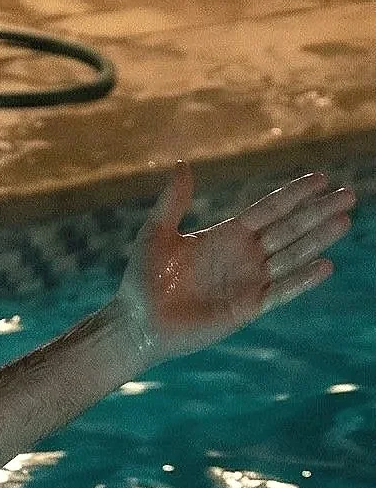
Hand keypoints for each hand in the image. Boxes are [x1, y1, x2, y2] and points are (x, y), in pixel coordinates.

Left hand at [113, 161, 354, 366]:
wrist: (136, 323)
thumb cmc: (141, 281)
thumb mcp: (155, 235)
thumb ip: (172, 202)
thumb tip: (182, 165)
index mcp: (226, 235)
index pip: (269, 210)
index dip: (295, 194)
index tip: (322, 178)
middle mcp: (244, 256)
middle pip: (289, 229)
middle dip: (318, 212)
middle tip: (350, 194)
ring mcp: (248, 282)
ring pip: (291, 256)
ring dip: (317, 240)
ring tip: (344, 221)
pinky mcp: (246, 308)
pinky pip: (280, 292)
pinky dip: (301, 280)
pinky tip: (324, 265)